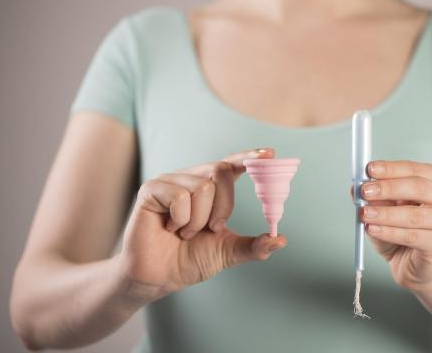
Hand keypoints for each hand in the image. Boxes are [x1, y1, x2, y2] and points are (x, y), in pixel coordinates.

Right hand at [117, 148, 286, 301]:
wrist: (158, 278)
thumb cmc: (189, 260)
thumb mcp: (227, 252)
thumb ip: (254, 246)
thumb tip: (280, 239)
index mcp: (210, 188)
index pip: (232, 164)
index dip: (250, 157)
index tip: (270, 153)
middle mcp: (191, 178)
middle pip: (221, 170)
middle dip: (224, 205)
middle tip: (213, 228)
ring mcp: (170, 182)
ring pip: (202, 187)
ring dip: (199, 220)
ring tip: (185, 233)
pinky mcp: (151, 190)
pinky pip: (179, 196)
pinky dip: (181, 219)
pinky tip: (170, 228)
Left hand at [357, 160, 431, 291]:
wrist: (412, 262)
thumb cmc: (402, 228)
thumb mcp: (385, 207)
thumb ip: (374, 195)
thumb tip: (356, 186)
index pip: (415, 169)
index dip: (391, 168)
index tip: (370, 169)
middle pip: (420, 187)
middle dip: (389, 188)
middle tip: (366, 191)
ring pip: (415, 215)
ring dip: (386, 213)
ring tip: (365, 214)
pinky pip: (412, 236)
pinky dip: (389, 232)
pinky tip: (373, 229)